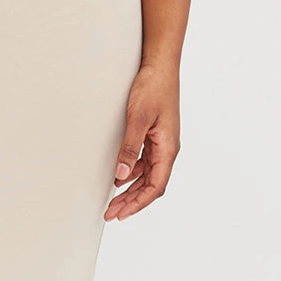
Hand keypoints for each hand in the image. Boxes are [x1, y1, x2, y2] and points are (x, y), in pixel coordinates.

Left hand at [105, 61, 180, 219]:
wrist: (160, 66)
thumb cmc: (153, 88)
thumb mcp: (138, 119)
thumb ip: (130, 148)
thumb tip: (121, 176)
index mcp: (168, 148)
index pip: (155, 186)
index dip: (138, 203)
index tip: (121, 213)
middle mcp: (167, 149)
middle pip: (151, 184)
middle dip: (131, 201)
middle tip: (111, 213)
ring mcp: (161, 143)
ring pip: (147, 175)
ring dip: (131, 189)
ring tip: (113, 201)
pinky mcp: (154, 135)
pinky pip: (144, 162)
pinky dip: (132, 173)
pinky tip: (120, 177)